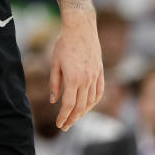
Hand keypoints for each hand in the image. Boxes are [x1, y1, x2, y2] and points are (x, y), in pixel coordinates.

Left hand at [49, 8, 103, 130]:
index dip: (64, 117)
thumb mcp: (54, 63)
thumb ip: (55, 84)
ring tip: (75, 118)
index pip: (69, 105)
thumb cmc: (64, 44)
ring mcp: (95, 76)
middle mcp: (86, 80)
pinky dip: (94, 102)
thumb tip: (54, 101)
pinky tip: (88, 106)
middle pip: (80, 107)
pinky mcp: (100, 71)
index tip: (59, 124)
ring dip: (83, 113)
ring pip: (91, 101)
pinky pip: (99, 92)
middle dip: (72, 119)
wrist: (81, 28)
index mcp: (73, 79)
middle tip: (65, 126)